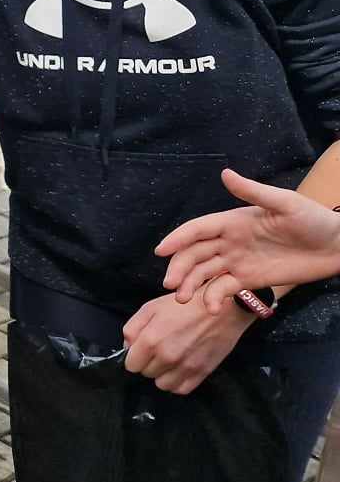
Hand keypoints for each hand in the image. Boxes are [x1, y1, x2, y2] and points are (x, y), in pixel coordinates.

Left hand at [122, 292, 255, 393]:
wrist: (222, 309)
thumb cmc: (184, 305)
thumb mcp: (151, 308)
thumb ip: (132, 329)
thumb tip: (128, 348)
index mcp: (151, 340)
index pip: (131, 366)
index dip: (134, 357)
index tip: (141, 350)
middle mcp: (167, 357)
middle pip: (146, 374)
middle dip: (148, 363)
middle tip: (158, 350)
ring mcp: (185, 367)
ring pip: (162, 385)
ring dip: (162, 375)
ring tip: (168, 360)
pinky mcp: (202, 373)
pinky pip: (181, 389)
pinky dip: (178, 382)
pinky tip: (179, 369)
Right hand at [158, 168, 339, 308]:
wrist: (337, 247)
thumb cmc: (313, 220)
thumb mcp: (285, 203)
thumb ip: (253, 191)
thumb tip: (224, 173)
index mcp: (232, 222)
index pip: (197, 230)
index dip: (177, 238)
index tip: (161, 251)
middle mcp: (229, 242)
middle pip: (194, 254)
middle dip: (179, 268)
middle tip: (170, 285)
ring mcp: (238, 262)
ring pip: (203, 274)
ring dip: (190, 285)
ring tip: (183, 299)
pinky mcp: (249, 280)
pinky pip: (224, 290)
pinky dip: (213, 299)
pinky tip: (212, 308)